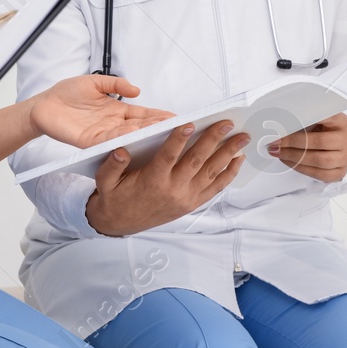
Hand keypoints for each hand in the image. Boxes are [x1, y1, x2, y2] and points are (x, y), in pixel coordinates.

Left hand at [27, 75, 174, 148]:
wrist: (43, 105)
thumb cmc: (68, 93)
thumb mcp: (94, 82)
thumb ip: (115, 84)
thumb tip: (137, 90)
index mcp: (117, 111)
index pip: (143, 114)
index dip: (159, 116)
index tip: (178, 118)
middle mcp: (113, 124)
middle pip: (140, 127)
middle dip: (158, 127)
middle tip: (178, 129)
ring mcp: (102, 134)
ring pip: (127, 136)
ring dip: (143, 134)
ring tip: (160, 133)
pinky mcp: (88, 141)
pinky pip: (106, 141)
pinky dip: (119, 138)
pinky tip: (131, 135)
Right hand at [84, 120, 248, 236]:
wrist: (120, 223)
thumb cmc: (115, 198)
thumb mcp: (105, 182)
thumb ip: (111, 166)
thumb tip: (120, 151)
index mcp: (152, 181)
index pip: (168, 157)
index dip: (178, 139)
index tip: (189, 124)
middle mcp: (173, 190)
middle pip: (196, 161)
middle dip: (213, 140)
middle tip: (226, 124)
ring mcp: (186, 197)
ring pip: (211, 172)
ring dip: (227, 154)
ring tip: (241, 138)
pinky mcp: (192, 203)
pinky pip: (215, 188)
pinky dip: (228, 173)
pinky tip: (237, 160)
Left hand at [267, 112, 346, 182]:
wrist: (334, 147)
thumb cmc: (320, 130)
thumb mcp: (314, 120)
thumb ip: (302, 119)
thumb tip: (277, 123)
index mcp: (341, 122)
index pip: (327, 117)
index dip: (305, 120)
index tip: (286, 121)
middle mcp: (346, 139)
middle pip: (320, 142)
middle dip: (294, 142)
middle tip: (276, 142)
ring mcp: (345, 157)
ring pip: (320, 160)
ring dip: (295, 157)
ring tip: (279, 152)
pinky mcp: (340, 172)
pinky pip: (320, 174)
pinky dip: (300, 168)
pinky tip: (288, 161)